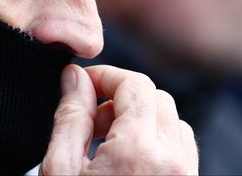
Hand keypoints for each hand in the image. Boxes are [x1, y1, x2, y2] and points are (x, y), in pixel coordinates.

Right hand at [40, 64, 197, 174]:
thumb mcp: (60, 169)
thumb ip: (70, 117)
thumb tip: (75, 76)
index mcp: (137, 152)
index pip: (135, 84)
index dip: (106, 76)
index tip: (82, 84)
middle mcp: (172, 162)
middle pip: (156, 98)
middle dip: (122, 97)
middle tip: (91, 119)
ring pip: (173, 121)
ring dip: (141, 119)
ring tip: (107, 142)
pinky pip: (182, 148)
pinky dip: (157, 141)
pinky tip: (126, 160)